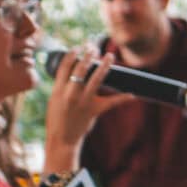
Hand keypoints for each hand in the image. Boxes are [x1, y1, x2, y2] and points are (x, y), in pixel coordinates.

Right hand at [44, 46, 133, 166]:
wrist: (61, 138)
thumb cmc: (56, 118)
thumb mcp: (54, 100)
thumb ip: (63, 87)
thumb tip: (73, 73)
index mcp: (58, 90)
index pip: (64, 67)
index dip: (71, 55)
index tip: (77, 48)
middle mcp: (70, 94)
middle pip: (80, 69)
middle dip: (88, 55)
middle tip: (93, 47)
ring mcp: (83, 102)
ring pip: (96, 79)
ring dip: (104, 66)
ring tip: (109, 56)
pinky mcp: (94, 110)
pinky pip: (111, 102)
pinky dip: (123, 98)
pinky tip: (132, 94)